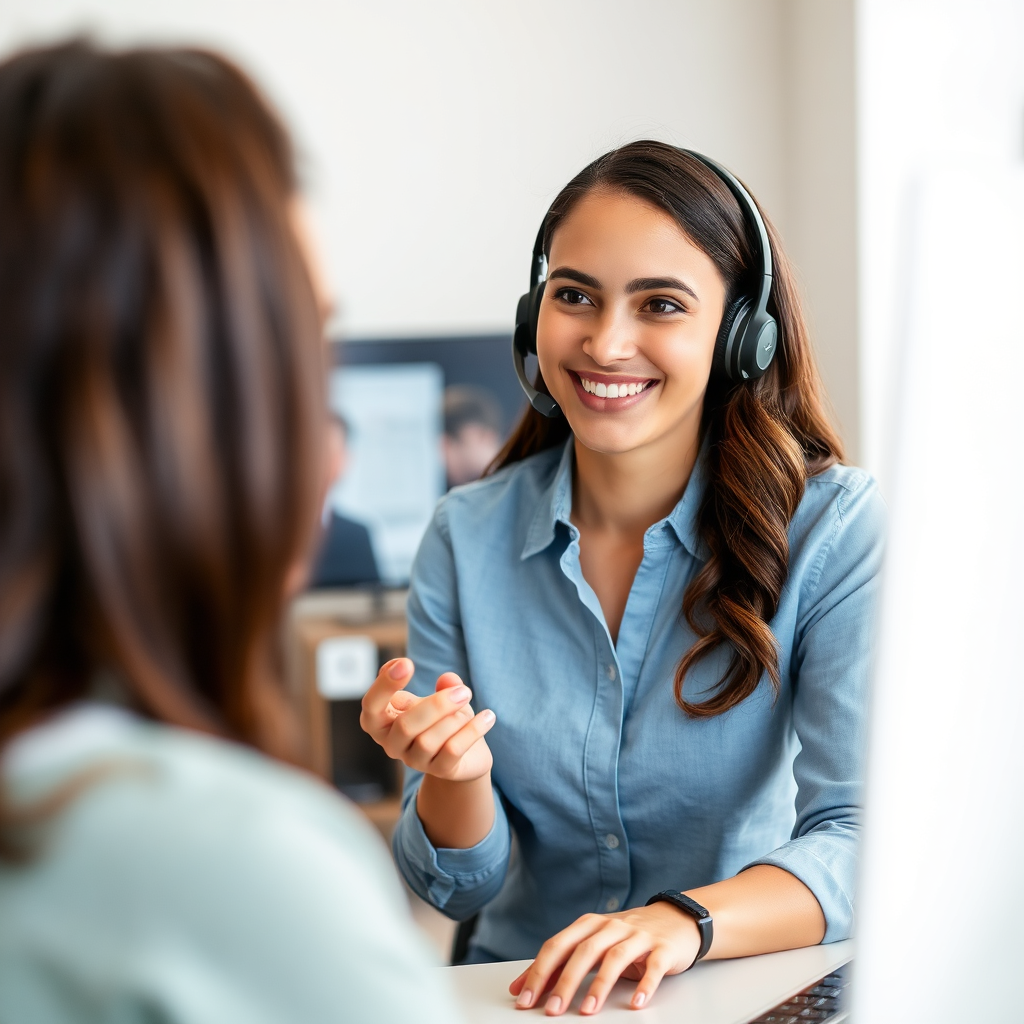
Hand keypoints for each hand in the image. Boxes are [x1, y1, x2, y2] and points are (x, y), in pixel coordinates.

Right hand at [359, 658, 494, 781]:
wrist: (465, 753)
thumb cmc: (443, 719)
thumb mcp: (440, 697)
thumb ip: (443, 686)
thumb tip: (448, 679)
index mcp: (383, 721)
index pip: (371, 706)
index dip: (384, 686)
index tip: (406, 663)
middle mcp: (393, 745)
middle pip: (405, 726)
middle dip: (436, 705)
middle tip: (464, 691)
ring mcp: (415, 761)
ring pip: (428, 741)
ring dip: (455, 719)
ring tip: (469, 706)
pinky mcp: (440, 772)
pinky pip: (453, 751)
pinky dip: (472, 731)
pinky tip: (488, 716)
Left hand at [508, 902, 700, 1014]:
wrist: (677, 918)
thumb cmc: (628, 935)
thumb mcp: (595, 943)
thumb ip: (562, 962)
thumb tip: (522, 985)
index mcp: (589, 924)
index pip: (558, 945)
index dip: (539, 971)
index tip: (524, 998)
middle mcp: (611, 926)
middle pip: (584, 951)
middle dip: (565, 981)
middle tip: (552, 1010)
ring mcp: (638, 936)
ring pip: (615, 957)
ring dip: (599, 985)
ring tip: (587, 1011)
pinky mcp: (663, 948)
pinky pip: (653, 967)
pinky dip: (645, 985)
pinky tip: (636, 1003)